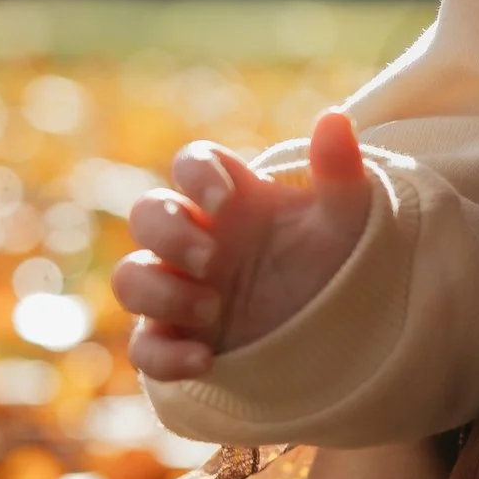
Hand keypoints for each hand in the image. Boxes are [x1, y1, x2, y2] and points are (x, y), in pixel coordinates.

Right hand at [116, 110, 375, 382]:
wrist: (345, 336)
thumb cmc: (338, 264)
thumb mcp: (349, 222)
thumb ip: (340, 173)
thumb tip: (337, 117)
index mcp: (234, 200)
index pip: (191, 162)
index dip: (196, 174)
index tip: (225, 199)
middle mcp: (199, 240)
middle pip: (146, 214)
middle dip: (169, 233)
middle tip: (211, 260)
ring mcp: (182, 290)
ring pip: (130, 279)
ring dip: (161, 293)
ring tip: (212, 310)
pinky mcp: (179, 340)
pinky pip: (143, 347)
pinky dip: (164, 356)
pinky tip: (205, 361)